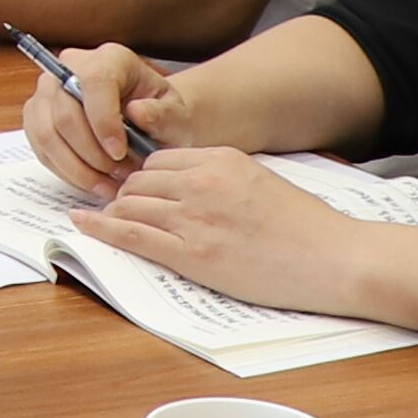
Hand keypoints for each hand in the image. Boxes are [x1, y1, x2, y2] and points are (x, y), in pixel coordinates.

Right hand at [24, 40, 182, 191]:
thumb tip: (138, 112)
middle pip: (65, 112)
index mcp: (110, 59)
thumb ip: (163, 115)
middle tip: (119, 174)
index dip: (103, 121)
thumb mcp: (176, 117)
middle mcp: (71, 67)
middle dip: (92, 153)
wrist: (146, 122)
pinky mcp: (36, 117)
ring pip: (47, 133)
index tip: (120, 152)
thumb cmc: (160, 117)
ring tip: (107, 183)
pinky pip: (41, 148)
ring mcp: (48, 91)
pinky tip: (92, 181)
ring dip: (77, 167)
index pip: (94, 81)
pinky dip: (66, 171)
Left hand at [67, 146, 386, 316]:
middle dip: (125, 196)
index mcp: (221, 159)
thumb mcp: (260, 180)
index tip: (135, 189)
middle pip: (139, 182)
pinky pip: (132, 236)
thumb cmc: (306, 227)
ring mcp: (195, 218)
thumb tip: (187, 184)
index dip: (143, 177)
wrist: (335, 258)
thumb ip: (220, 177)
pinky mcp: (193, 254)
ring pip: (130, 206)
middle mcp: (202, 182)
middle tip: (118, 209)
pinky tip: (82, 224)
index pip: (159, 161)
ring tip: (100, 219)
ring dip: (113, 213)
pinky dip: (101, 229)